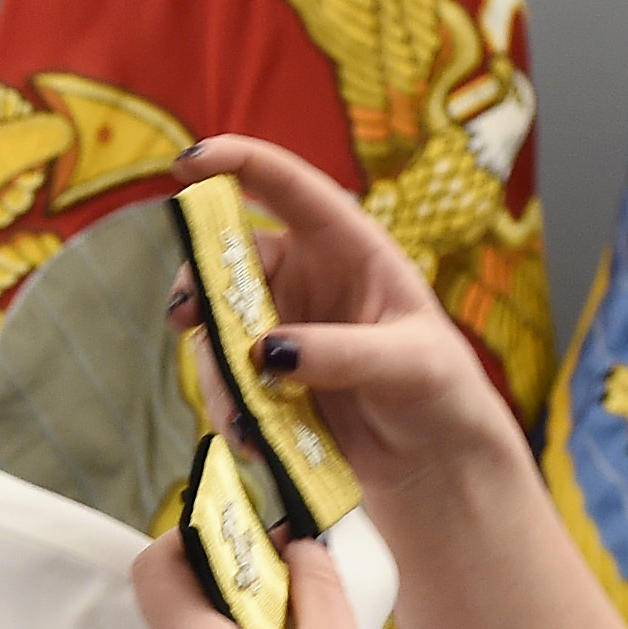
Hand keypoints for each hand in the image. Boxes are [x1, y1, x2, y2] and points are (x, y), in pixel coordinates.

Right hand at [164, 135, 523, 497]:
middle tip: (184, 318)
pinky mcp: (269, 381)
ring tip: (242, 419)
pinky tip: (253, 438)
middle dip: (198, 285)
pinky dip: (229, 408)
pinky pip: (227, 382)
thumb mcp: (409, 366)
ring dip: (216, 370)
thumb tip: (265, 350)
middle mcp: (308, 280)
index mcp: (350, 247)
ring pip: (218, 329)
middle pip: (230, 260)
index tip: (185, 167)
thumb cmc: (443, 394)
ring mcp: (284, 329)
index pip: (287, 187)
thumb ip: (342, 353)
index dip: (236, 163)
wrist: (437, 466)